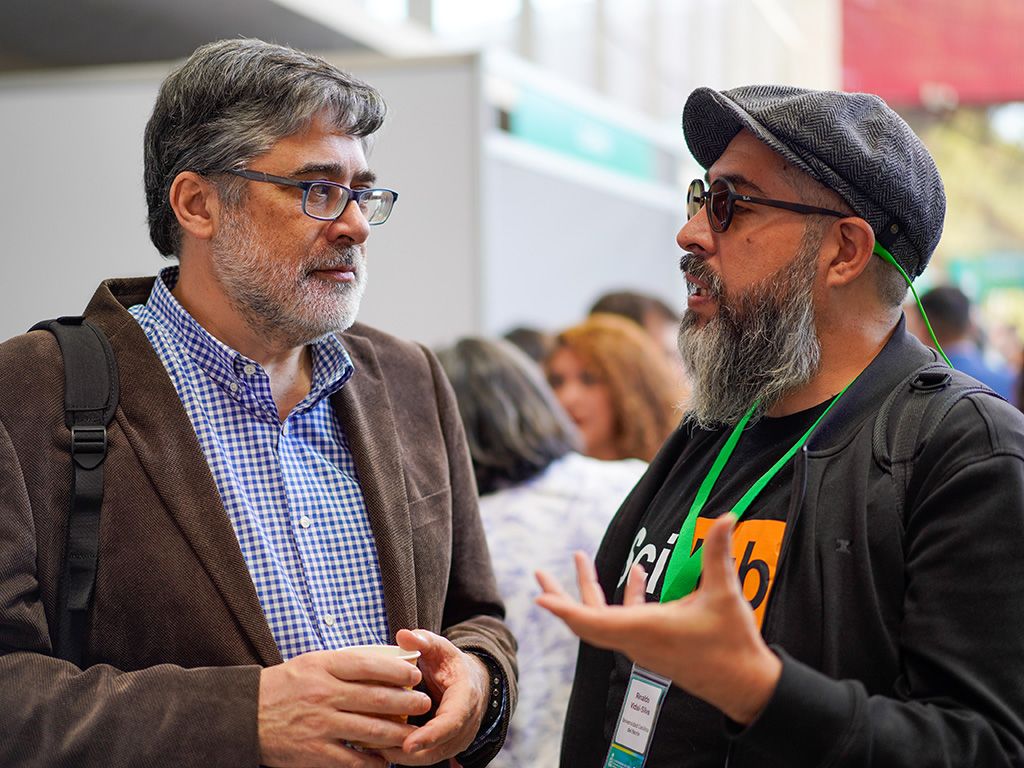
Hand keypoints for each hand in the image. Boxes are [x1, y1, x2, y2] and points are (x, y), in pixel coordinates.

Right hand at [258, 648, 433, 767]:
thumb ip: (344, 663)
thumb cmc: (284, 686)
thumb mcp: (311, 663)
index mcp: (323, 667)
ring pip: (371, 731)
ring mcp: (320, 725)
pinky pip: (353, 760)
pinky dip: (373, 762)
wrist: (244, 715)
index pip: (369, 665)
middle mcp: (323, 694)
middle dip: (407, 703)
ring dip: (398, 733)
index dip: (397, 671)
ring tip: (414, 733)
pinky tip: (385, 760)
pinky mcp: (314, 753)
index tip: (415, 676)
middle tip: (424, 704)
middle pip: (377, 699)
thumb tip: (385, 662)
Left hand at [377, 629, 489, 765]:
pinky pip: (427, 757)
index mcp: (465, 697)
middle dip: (408, 752)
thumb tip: (403, 635)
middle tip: (377, 747)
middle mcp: (465, 724)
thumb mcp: (440, 648)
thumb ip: (423, 640)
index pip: (451, 722)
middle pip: (438, 747)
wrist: (471, 682)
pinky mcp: (447, 747)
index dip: (430, 735)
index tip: (408, 744)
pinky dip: (406, 756)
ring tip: (373, 748)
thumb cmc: (451, 664)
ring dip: (403, 757)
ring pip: (431, 757)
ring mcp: (458, 739)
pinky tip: (381, 749)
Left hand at [535, 514, 781, 723]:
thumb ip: (719, 555)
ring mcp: (643, 645)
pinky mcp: (653, 646)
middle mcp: (636, 640)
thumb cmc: (733, 644)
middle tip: (540, 574)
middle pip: (585, 620)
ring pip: (603, 620)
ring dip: (590, 591)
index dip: (564, 609)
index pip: (592, 621)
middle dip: (561, 596)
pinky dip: (625, 598)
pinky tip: (637, 574)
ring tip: (580, 559)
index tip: (540, 597)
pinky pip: (626, 620)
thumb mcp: (725, 595)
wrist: (746, 687)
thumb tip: (727, 517)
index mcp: (645, 629)